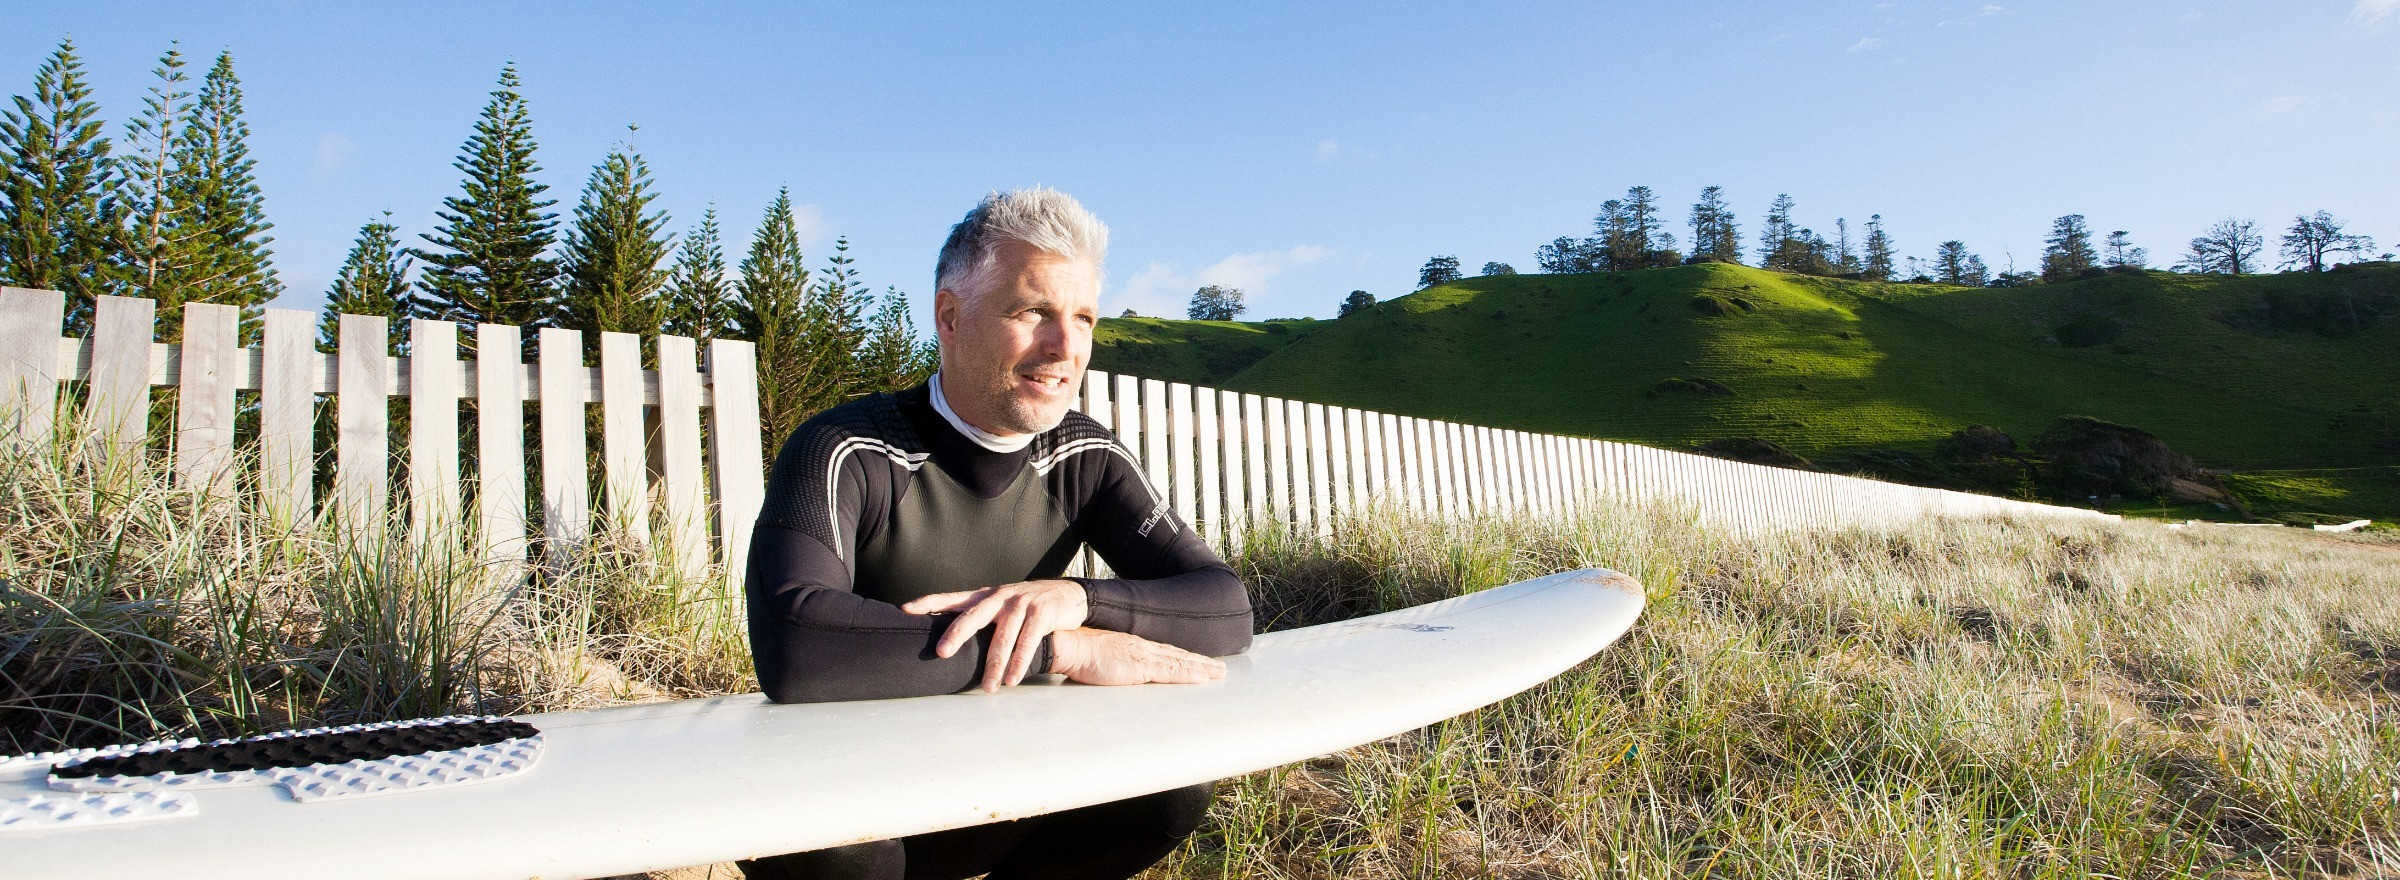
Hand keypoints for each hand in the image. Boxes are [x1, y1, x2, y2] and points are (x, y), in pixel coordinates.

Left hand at [901, 579, 1088, 691]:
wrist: (1068, 595)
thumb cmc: (1026, 606)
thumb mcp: (1000, 605)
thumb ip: (978, 617)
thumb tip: (946, 640)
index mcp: (984, 596)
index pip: (951, 598)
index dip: (928, 603)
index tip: (906, 610)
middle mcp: (999, 597)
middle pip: (973, 616)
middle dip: (956, 634)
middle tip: (941, 653)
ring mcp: (1021, 604)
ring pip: (1002, 637)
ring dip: (994, 664)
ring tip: (988, 687)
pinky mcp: (1042, 613)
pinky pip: (1028, 641)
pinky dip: (1019, 662)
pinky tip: (1012, 679)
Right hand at [1047, 628, 1226, 686]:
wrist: (1068, 645)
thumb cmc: (1075, 652)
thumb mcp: (1095, 658)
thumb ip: (1106, 665)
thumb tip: (1107, 671)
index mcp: (1131, 646)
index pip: (1163, 652)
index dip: (1182, 657)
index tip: (1197, 661)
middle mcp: (1142, 648)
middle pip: (1177, 656)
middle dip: (1200, 662)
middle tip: (1219, 668)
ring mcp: (1144, 656)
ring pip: (1181, 663)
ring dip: (1202, 668)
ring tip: (1220, 673)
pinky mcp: (1142, 667)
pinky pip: (1173, 672)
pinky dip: (1191, 674)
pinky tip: (1204, 678)